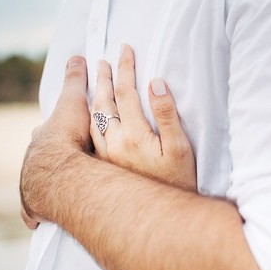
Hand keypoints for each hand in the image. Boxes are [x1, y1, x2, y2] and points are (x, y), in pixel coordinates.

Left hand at [19, 56, 93, 225]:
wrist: (59, 171)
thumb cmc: (68, 136)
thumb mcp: (75, 102)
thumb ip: (75, 81)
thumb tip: (76, 56)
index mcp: (42, 139)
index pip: (46, 133)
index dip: (54, 134)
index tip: (61, 136)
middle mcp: (31, 162)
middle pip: (39, 160)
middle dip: (46, 163)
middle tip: (61, 167)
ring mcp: (30, 185)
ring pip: (33, 185)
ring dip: (41, 189)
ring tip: (54, 194)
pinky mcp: (33, 207)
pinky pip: (32, 212)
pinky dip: (34, 215)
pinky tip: (37, 221)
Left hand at [89, 44, 197, 190]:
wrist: (160, 220)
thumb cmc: (176, 182)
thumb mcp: (180, 147)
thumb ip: (167, 114)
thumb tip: (156, 83)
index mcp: (134, 135)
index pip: (126, 92)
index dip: (126, 68)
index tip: (125, 49)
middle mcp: (114, 144)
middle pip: (105, 102)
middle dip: (104, 78)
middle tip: (103, 60)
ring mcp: (105, 157)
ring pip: (94, 118)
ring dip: (95, 95)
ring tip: (96, 80)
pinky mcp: (103, 167)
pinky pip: (91, 134)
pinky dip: (90, 117)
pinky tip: (92, 114)